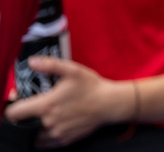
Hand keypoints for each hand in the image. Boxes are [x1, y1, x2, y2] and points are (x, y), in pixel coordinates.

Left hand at [5, 56, 133, 147]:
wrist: (110, 104)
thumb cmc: (91, 86)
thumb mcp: (72, 70)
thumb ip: (50, 65)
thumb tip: (31, 61)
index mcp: (46, 105)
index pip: (13, 114)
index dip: (13, 108)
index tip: (20, 102)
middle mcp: (48, 122)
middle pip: (23, 124)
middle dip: (26, 117)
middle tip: (37, 107)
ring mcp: (56, 133)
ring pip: (33, 135)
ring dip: (35, 127)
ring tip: (45, 116)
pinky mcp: (64, 140)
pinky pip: (45, 143)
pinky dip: (44, 136)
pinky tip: (53, 124)